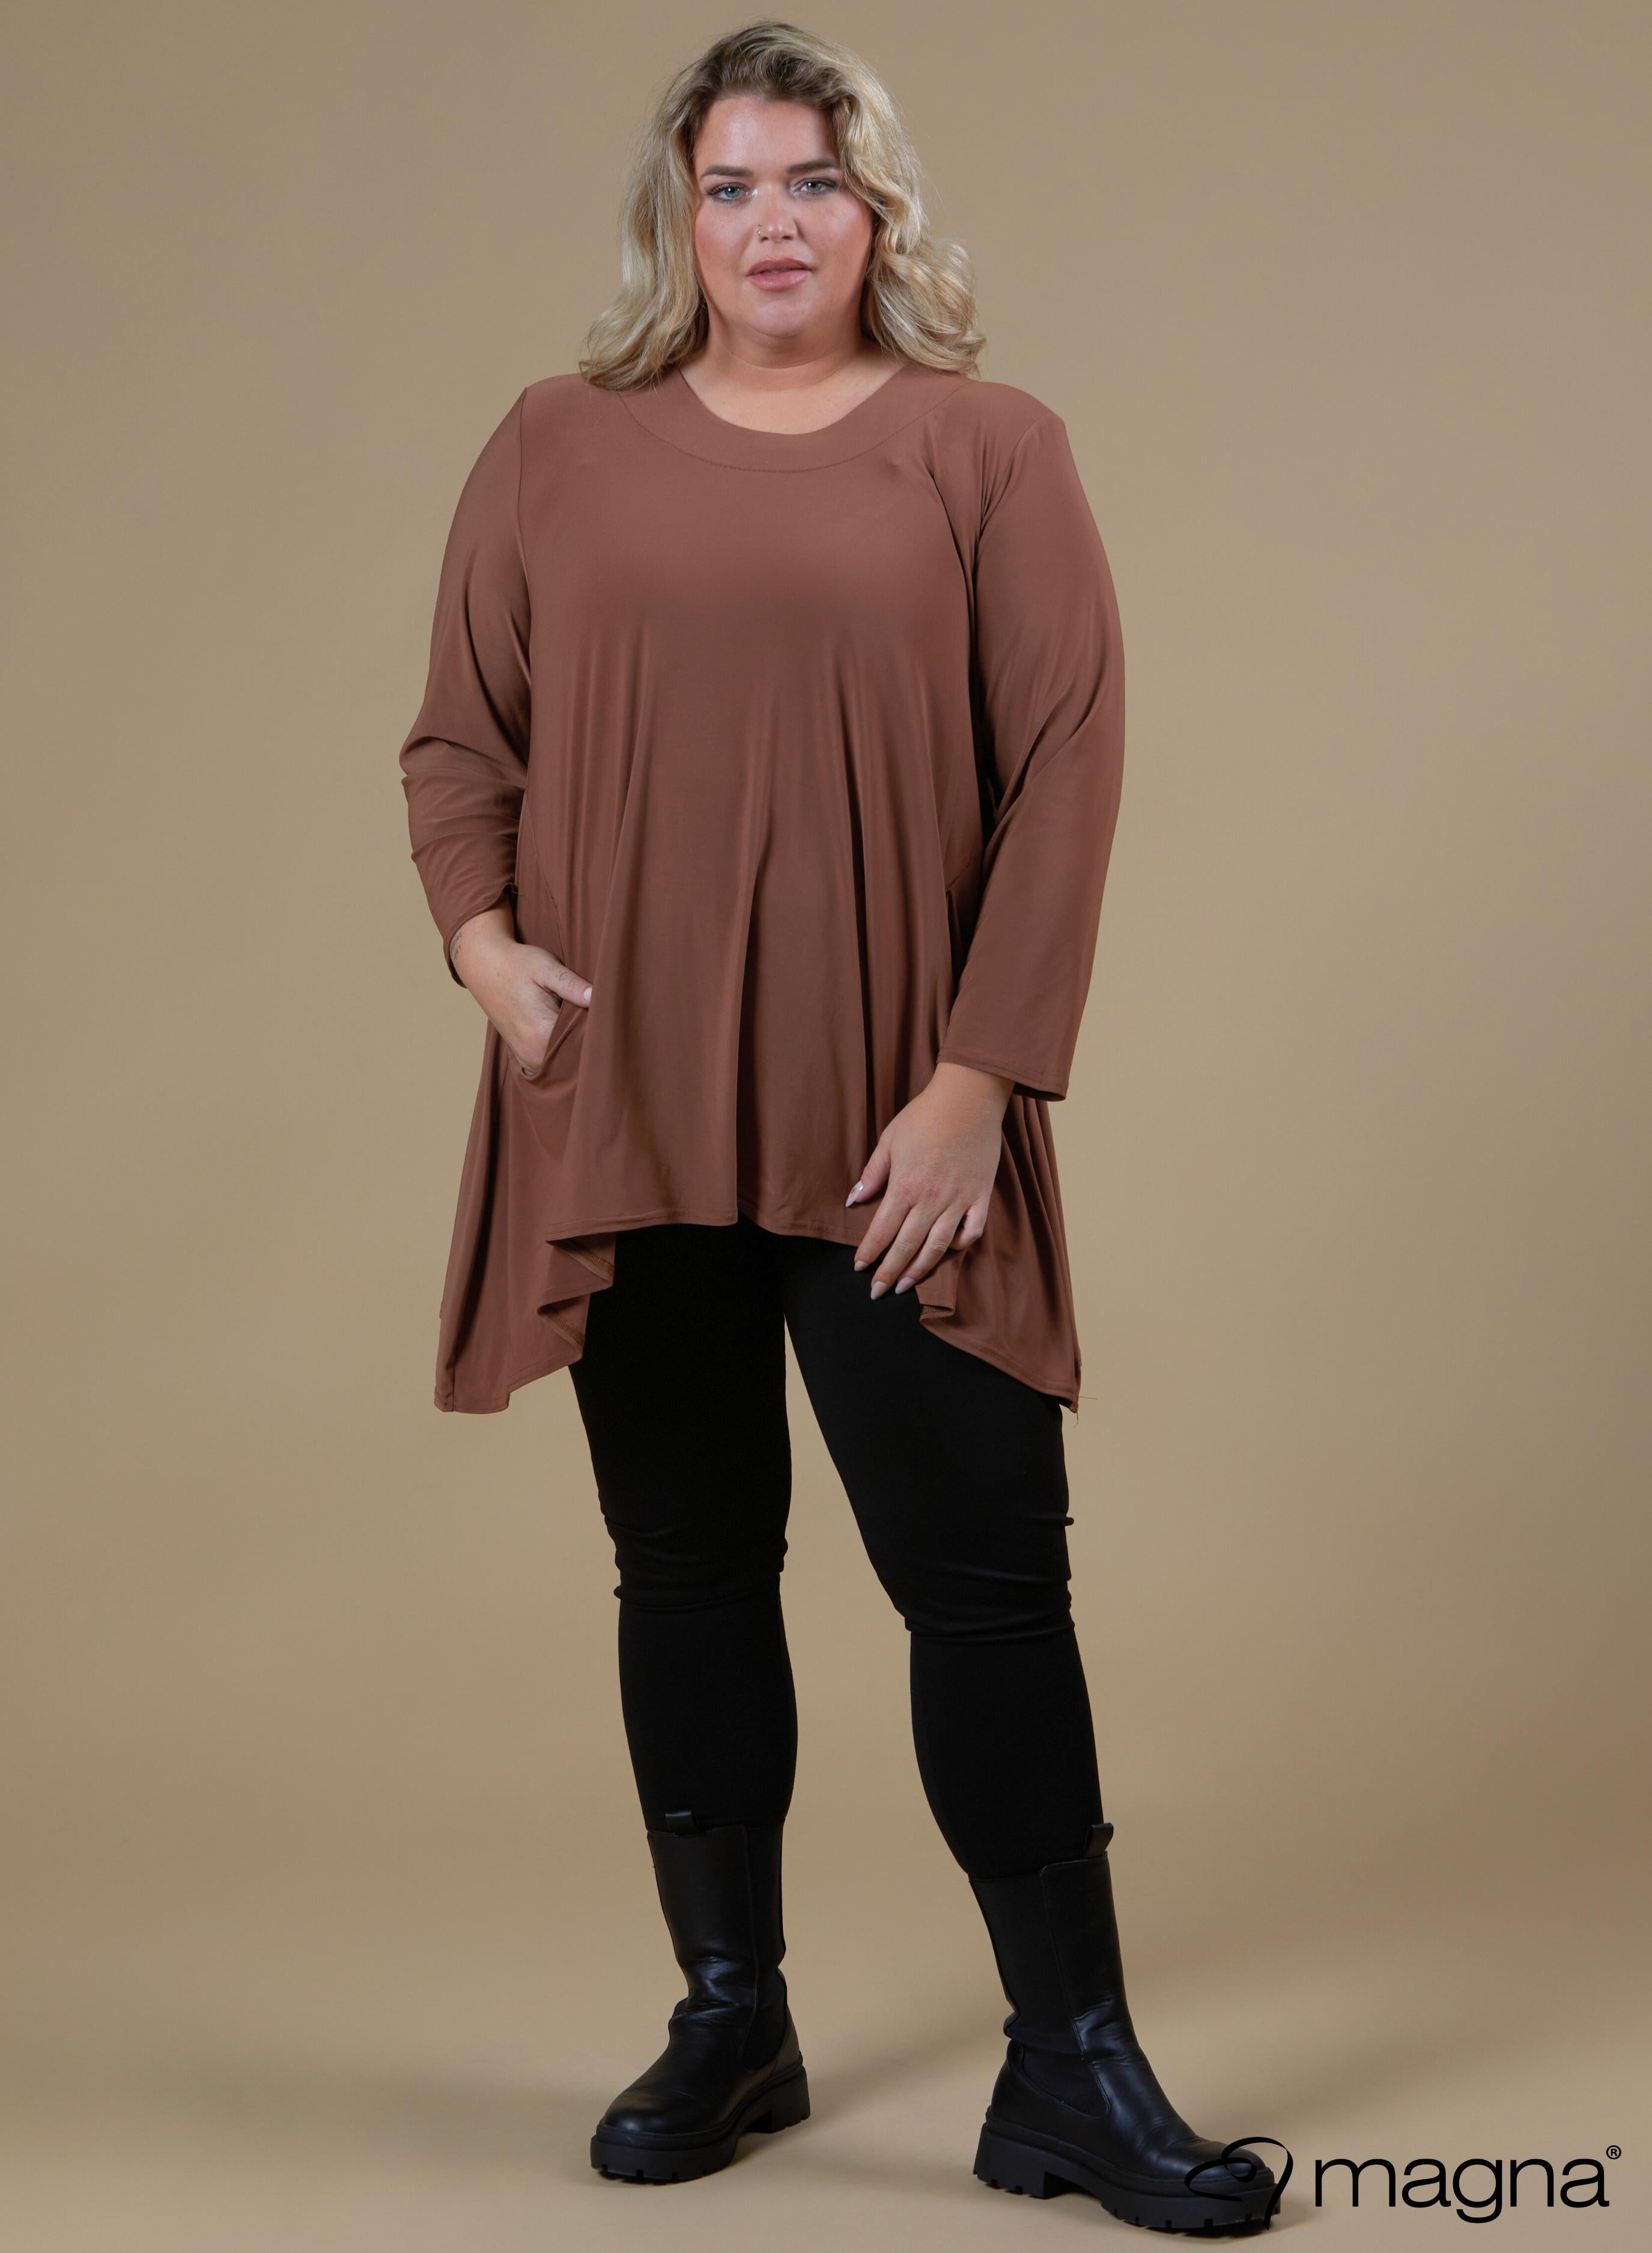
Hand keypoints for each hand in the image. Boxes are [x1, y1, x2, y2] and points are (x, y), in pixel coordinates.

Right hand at [449, 904, 591, 1075]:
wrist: (484, 967)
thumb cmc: (517, 964)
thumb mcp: (546, 968)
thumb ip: (573, 986)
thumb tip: (599, 997)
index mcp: (542, 1035)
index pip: (585, 1047)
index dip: (602, 1036)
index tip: (613, 1023)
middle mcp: (534, 1055)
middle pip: (577, 1060)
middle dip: (592, 1045)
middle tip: (608, 1025)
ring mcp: (528, 1059)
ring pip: (566, 1063)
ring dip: (578, 1050)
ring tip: (589, 1027)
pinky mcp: (525, 1057)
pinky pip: (553, 1062)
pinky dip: (565, 1052)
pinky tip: (573, 1034)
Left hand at [846, 1061, 1013, 1297]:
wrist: (968, 1098)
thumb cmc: (924, 1116)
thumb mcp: (889, 1140)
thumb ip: (873, 1173)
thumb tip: (854, 1200)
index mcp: (905, 1186)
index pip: (882, 1229)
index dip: (869, 1252)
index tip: (859, 1268)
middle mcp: (931, 1199)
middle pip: (907, 1245)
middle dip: (889, 1271)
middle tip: (878, 1292)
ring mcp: (959, 1200)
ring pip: (938, 1246)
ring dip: (920, 1269)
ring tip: (906, 1285)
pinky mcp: (980, 1196)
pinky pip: (972, 1230)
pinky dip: (960, 1245)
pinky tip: (947, 1252)